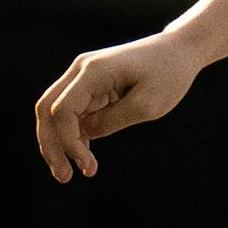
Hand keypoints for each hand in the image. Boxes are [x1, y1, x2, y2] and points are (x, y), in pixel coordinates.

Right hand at [34, 31, 203, 181]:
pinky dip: (74, 135)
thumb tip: (84, 136)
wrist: (180, 50)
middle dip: (51, 146)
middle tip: (64, 177)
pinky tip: (84, 156)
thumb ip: (112, 121)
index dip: (67, 141)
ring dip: (60, 144)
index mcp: (93, 71)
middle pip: (47, 110)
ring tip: (71, 173)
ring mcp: (83, 77)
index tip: (85, 164)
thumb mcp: (148, 104)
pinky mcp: (91, 86)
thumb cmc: (170, 74)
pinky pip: (72, 113)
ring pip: (56, 114)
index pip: (61, 109)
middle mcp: (80, 70)